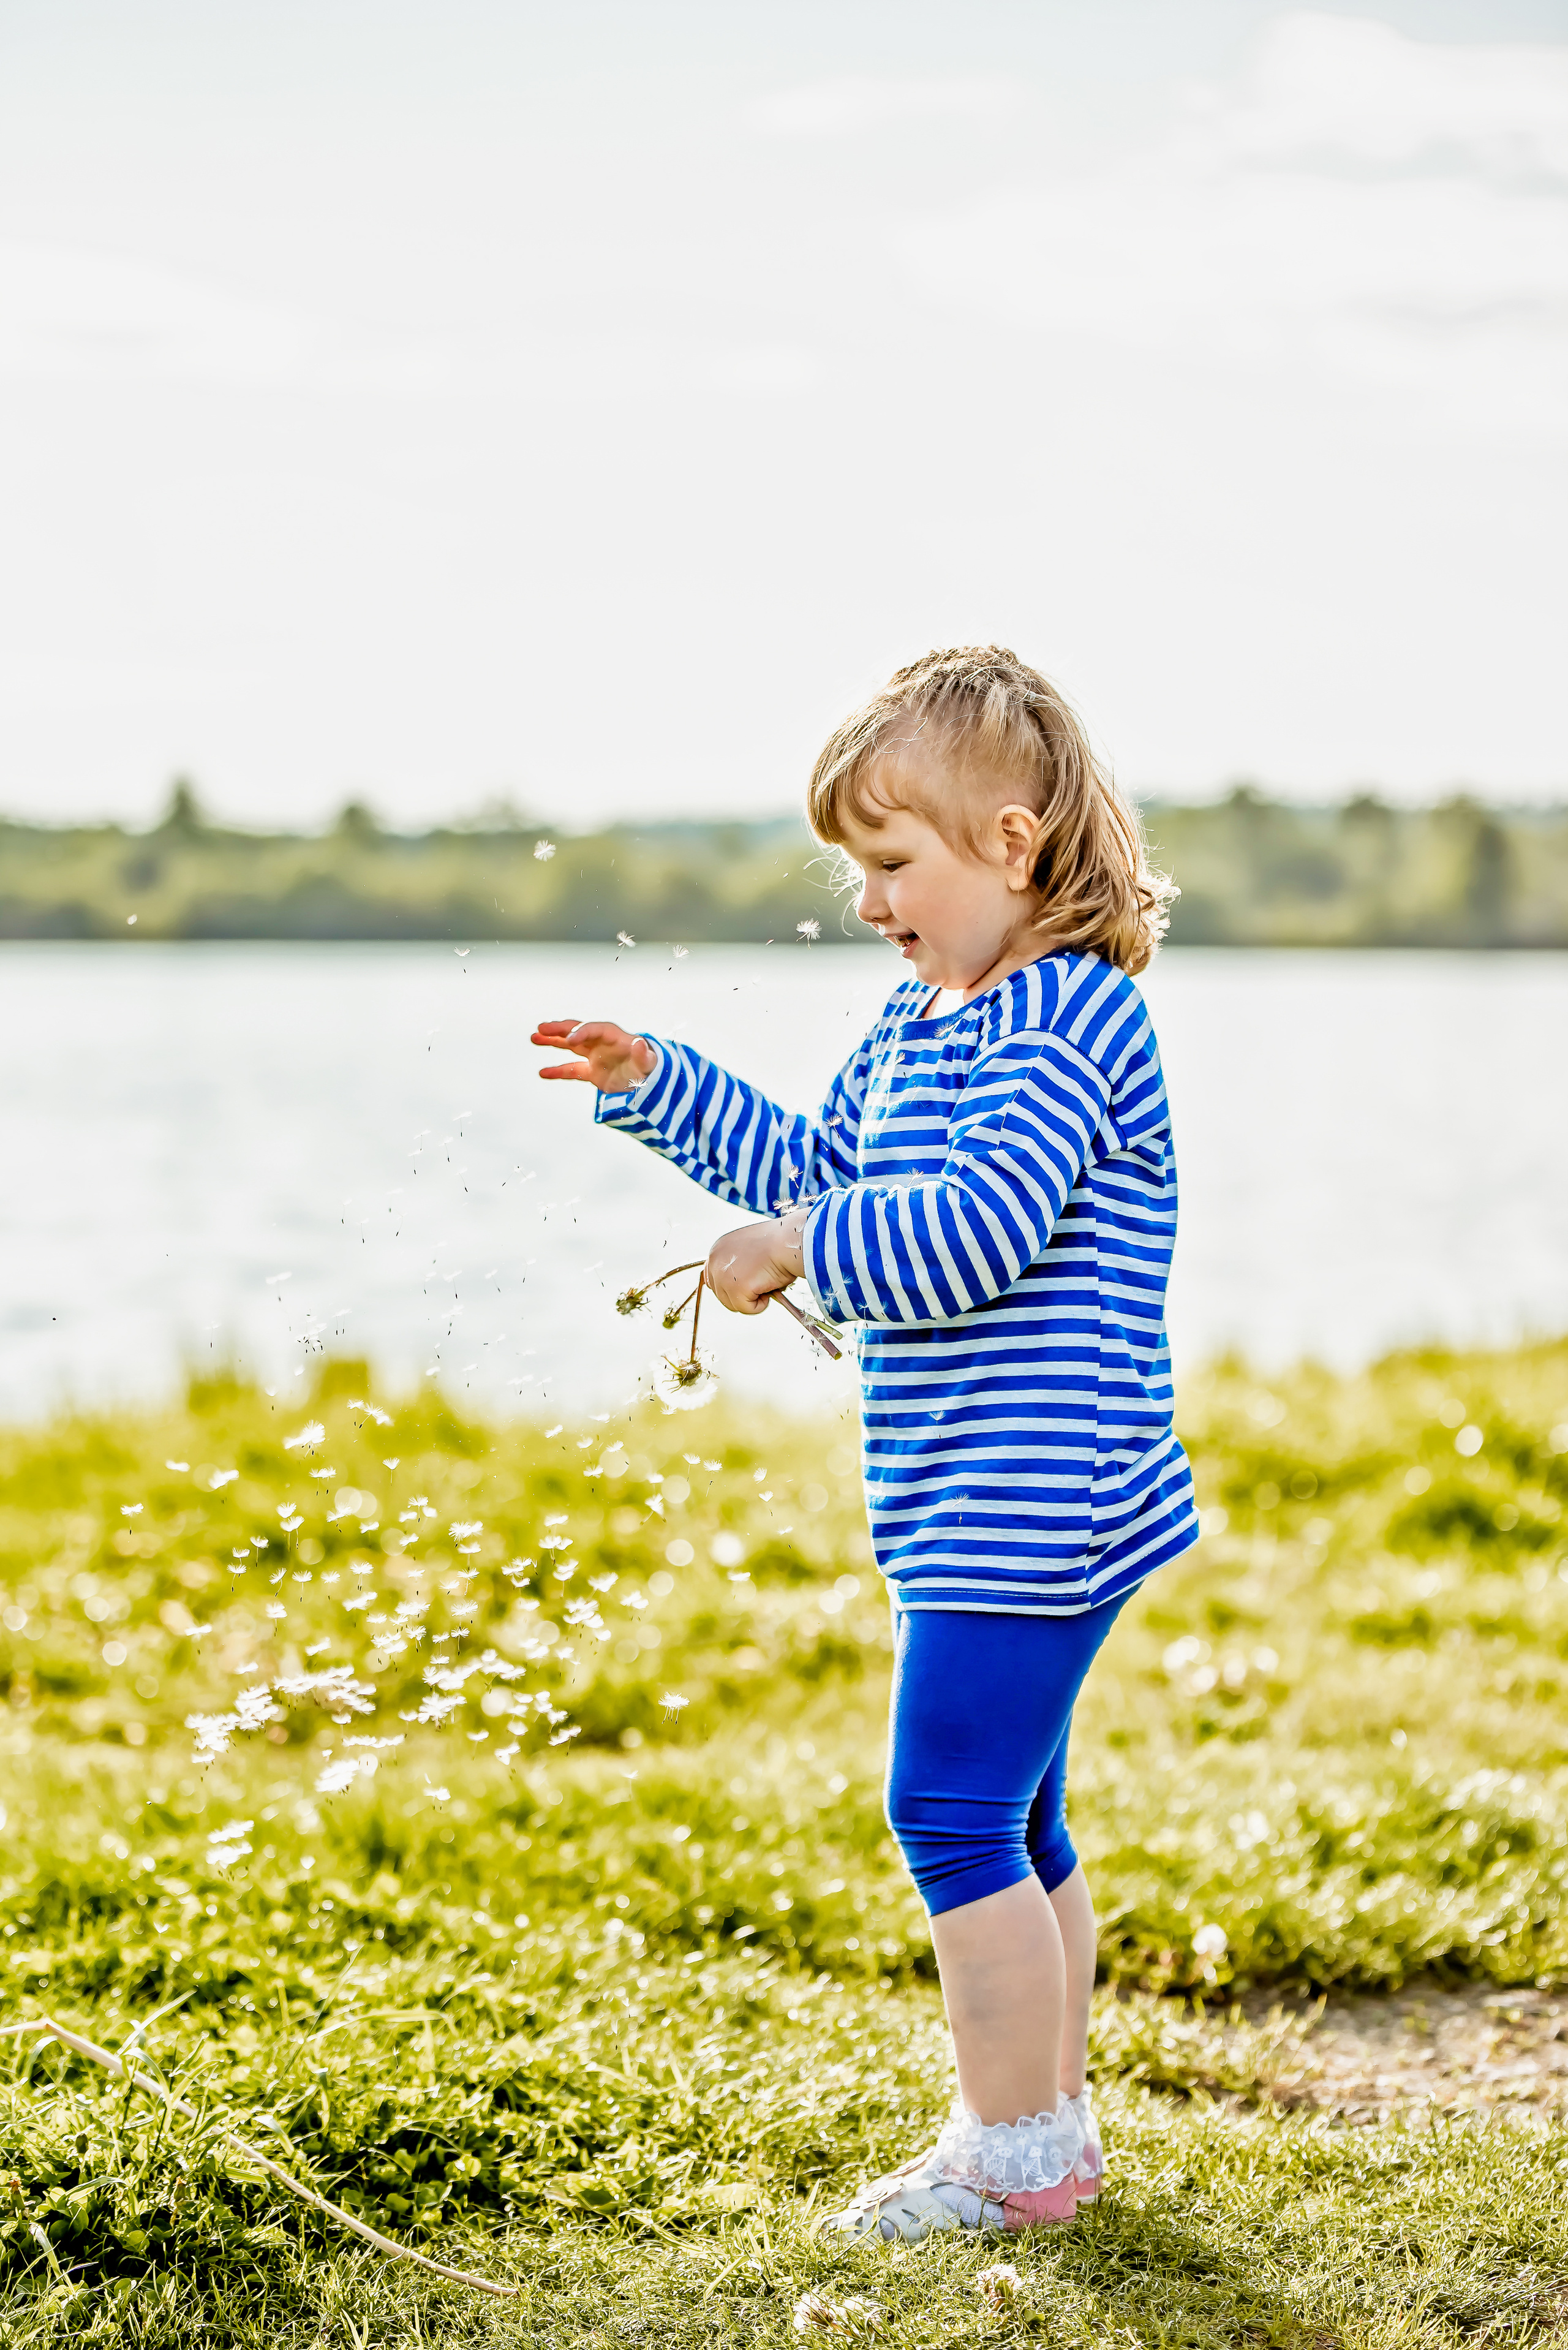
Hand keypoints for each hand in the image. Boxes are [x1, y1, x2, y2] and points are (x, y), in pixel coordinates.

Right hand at [531, 1019, 655, 1092]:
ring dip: (553, 1041)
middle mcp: (601, 1043)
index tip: (569, 1039)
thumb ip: (643, 1054)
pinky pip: (572, 1070)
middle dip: (560, 1029)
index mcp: (614, 1037)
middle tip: (541, 1028)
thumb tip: (639, 1043)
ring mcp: (595, 1057)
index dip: (581, 1032)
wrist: (651, 1082)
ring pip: (570, 1046)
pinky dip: (558, 1071)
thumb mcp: (649, 1062)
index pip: (594, 1029)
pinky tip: (543, 1072)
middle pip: (577, 1032)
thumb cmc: (651, 1068)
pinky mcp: (592, 1072)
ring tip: (534, 1038)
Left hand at [704, 1212, 805, 1315]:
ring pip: (734, 1304)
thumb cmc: (779, 1243)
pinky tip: (770, 1286)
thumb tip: (742, 1280)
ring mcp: (723, 1275)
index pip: (714, 1278)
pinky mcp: (736, 1288)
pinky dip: (761, 1304)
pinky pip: (747, 1309)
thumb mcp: (751, 1248)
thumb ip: (739, 1262)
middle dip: (742, 1294)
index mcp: (718, 1250)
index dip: (731, 1286)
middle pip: (722, 1295)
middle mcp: (715, 1262)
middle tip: (761, 1282)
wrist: (789, 1242)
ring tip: (767, 1281)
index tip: (747, 1285)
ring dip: (753, 1299)